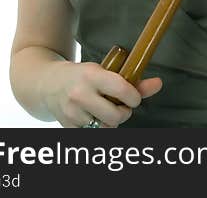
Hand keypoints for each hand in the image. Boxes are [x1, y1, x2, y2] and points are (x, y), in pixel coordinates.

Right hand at [41, 61, 162, 127]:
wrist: (48, 84)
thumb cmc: (83, 76)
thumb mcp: (105, 71)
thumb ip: (132, 80)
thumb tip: (159, 84)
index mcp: (92, 75)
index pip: (122, 90)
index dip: (134, 98)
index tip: (134, 98)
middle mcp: (80, 94)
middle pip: (115, 116)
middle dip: (124, 113)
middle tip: (121, 107)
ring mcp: (72, 112)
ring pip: (105, 128)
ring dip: (110, 122)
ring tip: (105, 110)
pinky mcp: (67, 126)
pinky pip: (92, 134)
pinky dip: (97, 128)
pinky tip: (93, 116)